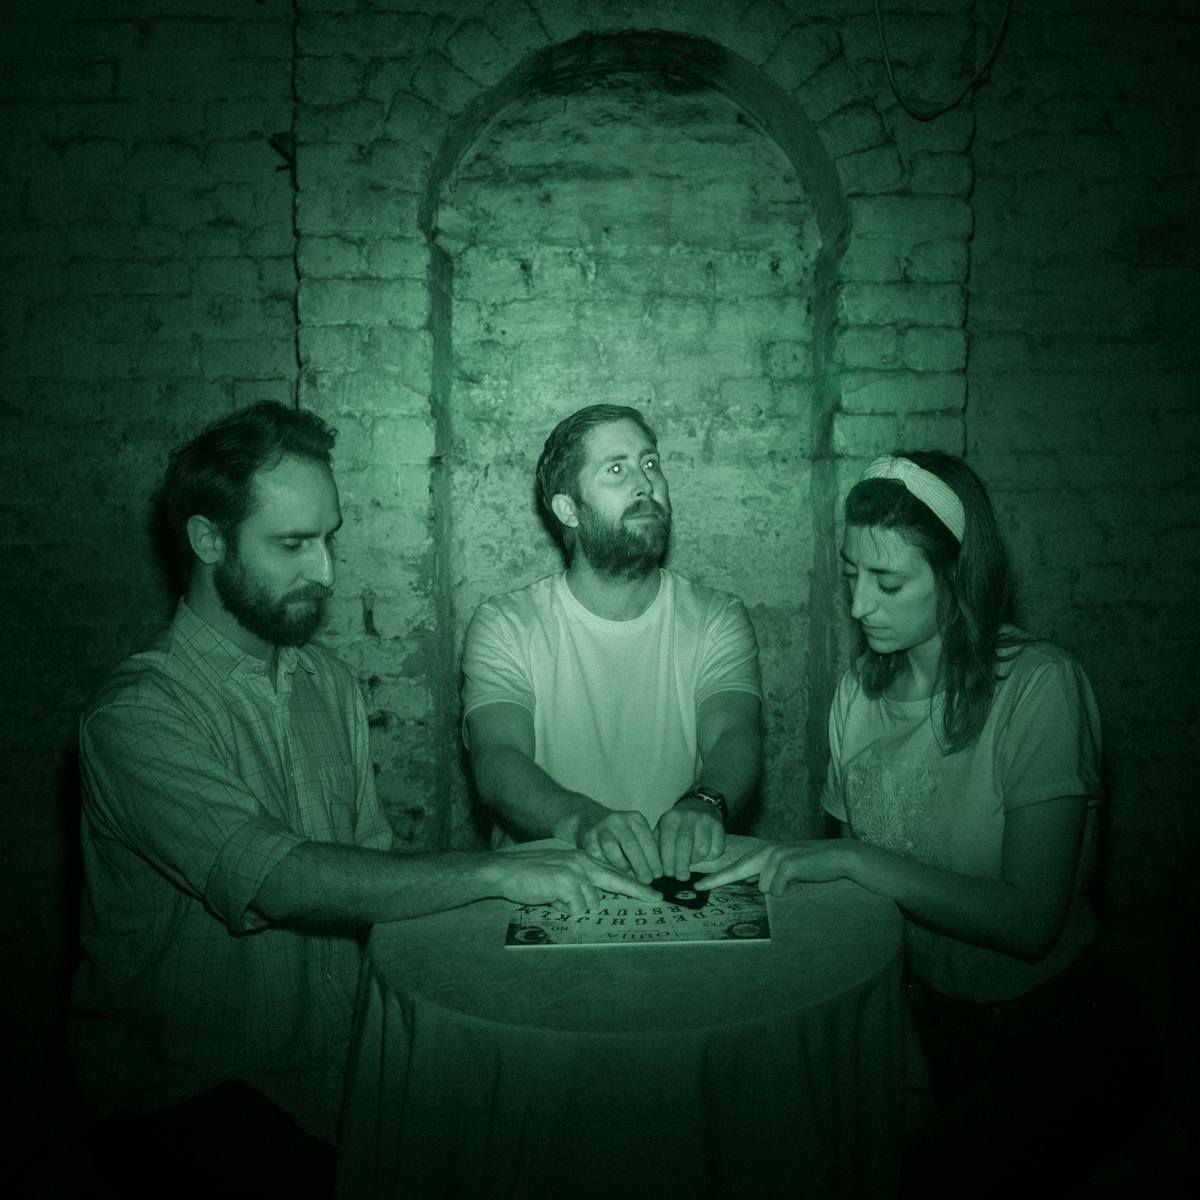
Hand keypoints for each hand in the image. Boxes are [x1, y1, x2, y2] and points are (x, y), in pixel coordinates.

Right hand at [492, 849, 660, 914]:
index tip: (654, 894)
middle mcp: (582, 861)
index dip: (636, 885)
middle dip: (636, 891)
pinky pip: (576, 907)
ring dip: (574, 907)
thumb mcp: (560, 873)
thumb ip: (579, 881)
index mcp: (582, 859)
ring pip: (592, 902)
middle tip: (657, 899)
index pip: (615, 872)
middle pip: (617, 881)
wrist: (504, 871)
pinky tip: (550, 900)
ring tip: (555, 898)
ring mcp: (575, 870)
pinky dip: (564, 910)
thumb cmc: (530, 875)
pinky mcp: (565, 881)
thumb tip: (596, 899)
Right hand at [575, 808, 662, 883]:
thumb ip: (648, 848)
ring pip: (613, 851)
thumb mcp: (638, 834)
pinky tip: (614, 874)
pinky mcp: (589, 838)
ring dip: (623, 867)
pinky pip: (599, 857)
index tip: (658, 874)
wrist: (594, 821)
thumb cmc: (624, 834)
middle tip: (647, 881)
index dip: (654, 859)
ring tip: (630, 877)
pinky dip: (607, 867)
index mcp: (635, 818)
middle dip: (641, 866)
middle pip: (631, 846)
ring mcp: (602, 829)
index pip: (647, 840)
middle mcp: (618, 820)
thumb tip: (660, 871)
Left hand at [655, 798, 724, 879]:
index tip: (668, 874)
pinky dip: (710, 857)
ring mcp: (705, 820)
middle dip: (681, 865)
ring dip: (696, 860)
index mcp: (670, 818)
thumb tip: (653, 869)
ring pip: (702, 849)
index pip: (667, 841)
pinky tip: (704, 855)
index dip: (667, 860)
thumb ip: (656, 847)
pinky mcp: (719, 826)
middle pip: (685, 845)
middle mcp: (688, 817)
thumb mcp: (662, 830)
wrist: (699, 806)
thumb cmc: (677, 826)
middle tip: (681, 877)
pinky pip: (716, 849)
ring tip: (691, 860)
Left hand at [696, 840, 852, 894]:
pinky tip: (801, 879)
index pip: (736, 868)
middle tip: (697, 887)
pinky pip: (778, 889)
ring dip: (780, 890)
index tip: (697, 885)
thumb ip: (765, 873)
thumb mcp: (785, 868)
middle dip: (718, 880)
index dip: (716, 878)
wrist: (839, 856)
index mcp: (764, 853)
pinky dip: (790, 890)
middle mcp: (767, 852)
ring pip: (764, 888)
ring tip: (796, 880)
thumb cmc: (812, 865)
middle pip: (738, 872)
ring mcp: (776, 856)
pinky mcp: (787, 864)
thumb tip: (748, 881)